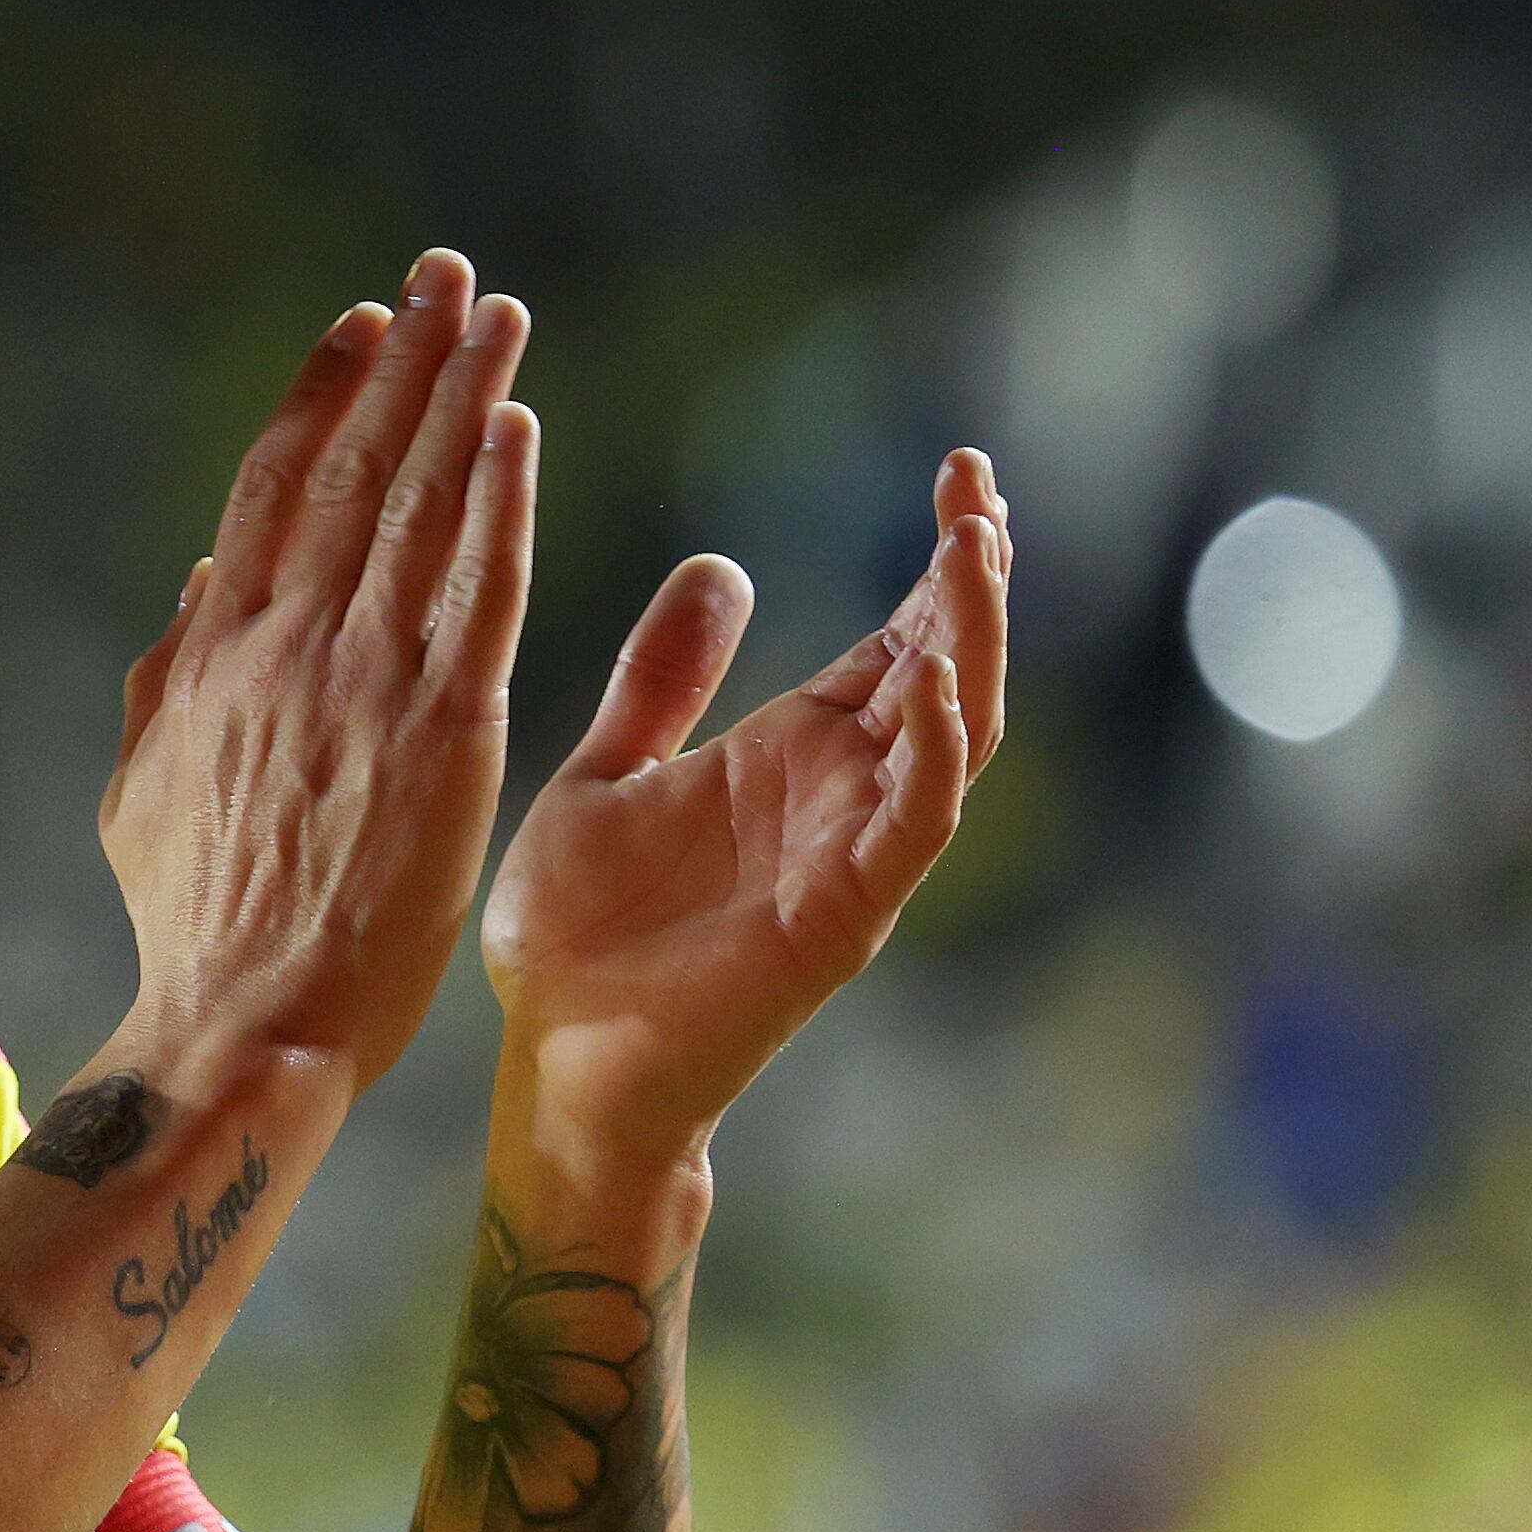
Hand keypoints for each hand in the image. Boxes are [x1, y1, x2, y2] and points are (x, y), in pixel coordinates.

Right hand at [101, 250, 538, 1092]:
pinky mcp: (443, 730)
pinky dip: (498, 499)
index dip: (320, 397)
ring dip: (460, 396)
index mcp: (218, 654)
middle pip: (353, 468)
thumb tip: (198, 585)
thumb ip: (167, 681)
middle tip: (443, 275)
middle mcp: (288, 644)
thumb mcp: (138, 793)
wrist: (243, 1019)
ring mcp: (364, 681)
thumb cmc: (193, 927)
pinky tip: (516, 424)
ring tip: (494, 312)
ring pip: (421, 506)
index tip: (360, 326)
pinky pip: (478, 588)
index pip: (274, 489)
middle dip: (401, 362)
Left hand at [482, 449, 1012, 1162]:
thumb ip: (662, 681)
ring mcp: (851, 855)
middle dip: (971, 578)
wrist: (553, 1061)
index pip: (896, 640)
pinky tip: (925, 682)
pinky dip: (930, 752)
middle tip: (978, 484)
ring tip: (974, 548)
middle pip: (945, 668)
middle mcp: (839, 797)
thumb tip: (717, 567)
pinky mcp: (842, 915)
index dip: (937, 563)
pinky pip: (912, 823)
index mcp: (789, 755)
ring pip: (953, 732)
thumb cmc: (578, 937)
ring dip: (970, 643)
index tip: (959, 469)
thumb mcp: (607, 773)